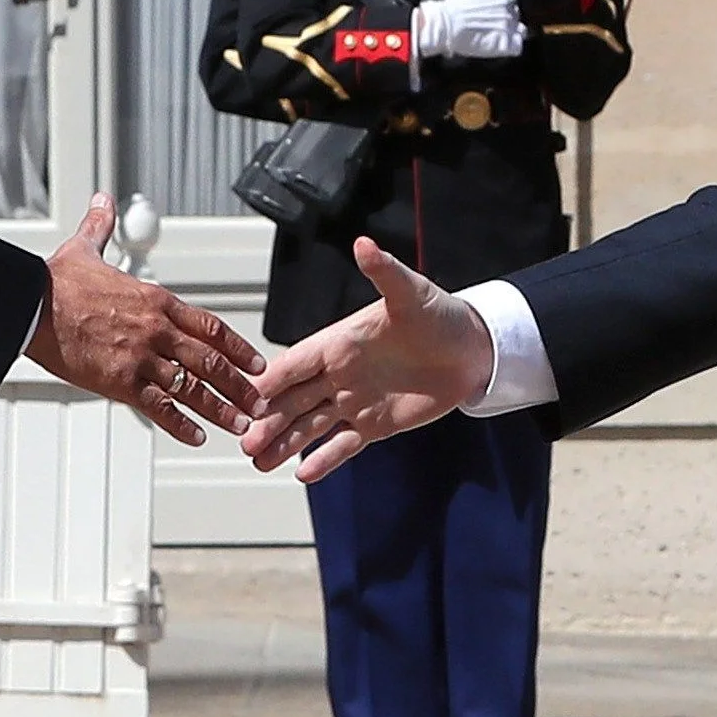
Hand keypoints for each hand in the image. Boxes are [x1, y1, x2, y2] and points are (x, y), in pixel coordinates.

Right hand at [25, 193, 264, 445]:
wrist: (30, 305)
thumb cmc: (55, 281)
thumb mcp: (85, 249)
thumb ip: (102, 227)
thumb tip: (102, 202)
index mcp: (156, 301)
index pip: (211, 327)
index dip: (238, 348)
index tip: (255, 363)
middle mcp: (157, 330)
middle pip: (211, 362)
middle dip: (240, 385)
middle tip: (259, 402)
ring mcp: (141, 358)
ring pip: (193, 388)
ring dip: (220, 409)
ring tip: (239, 426)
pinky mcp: (120, 381)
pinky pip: (160, 407)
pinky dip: (181, 424)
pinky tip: (196, 436)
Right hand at [240, 238, 495, 481]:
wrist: (473, 349)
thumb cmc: (439, 315)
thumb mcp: (411, 293)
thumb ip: (384, 273)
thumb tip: (364, 244)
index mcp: (338, 342)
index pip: (295, 363)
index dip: (270, 380)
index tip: (245, 396)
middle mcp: (339, 373)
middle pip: (293, 400)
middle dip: (268, 420)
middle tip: (243, 440)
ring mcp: (354, 401)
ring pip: (310, 425)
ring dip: (285, 442)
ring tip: (258, 461)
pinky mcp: (375, 425)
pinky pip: (343, 444)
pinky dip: (324, 458)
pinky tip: (302, 473)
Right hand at [412, 0, 530, 61]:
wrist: (445, 24)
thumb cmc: (452, 10)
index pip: (511, 5)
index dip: (504, 13)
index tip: (497, 18)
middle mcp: (509, 11)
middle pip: (517, 19)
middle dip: (509, 24)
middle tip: (496, 31)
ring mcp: (509, 27)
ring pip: (521, 32)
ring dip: (513, 36)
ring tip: (499, 41)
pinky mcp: (505, 44)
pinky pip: (517, 48)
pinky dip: (511, 50)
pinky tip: (501, 50)